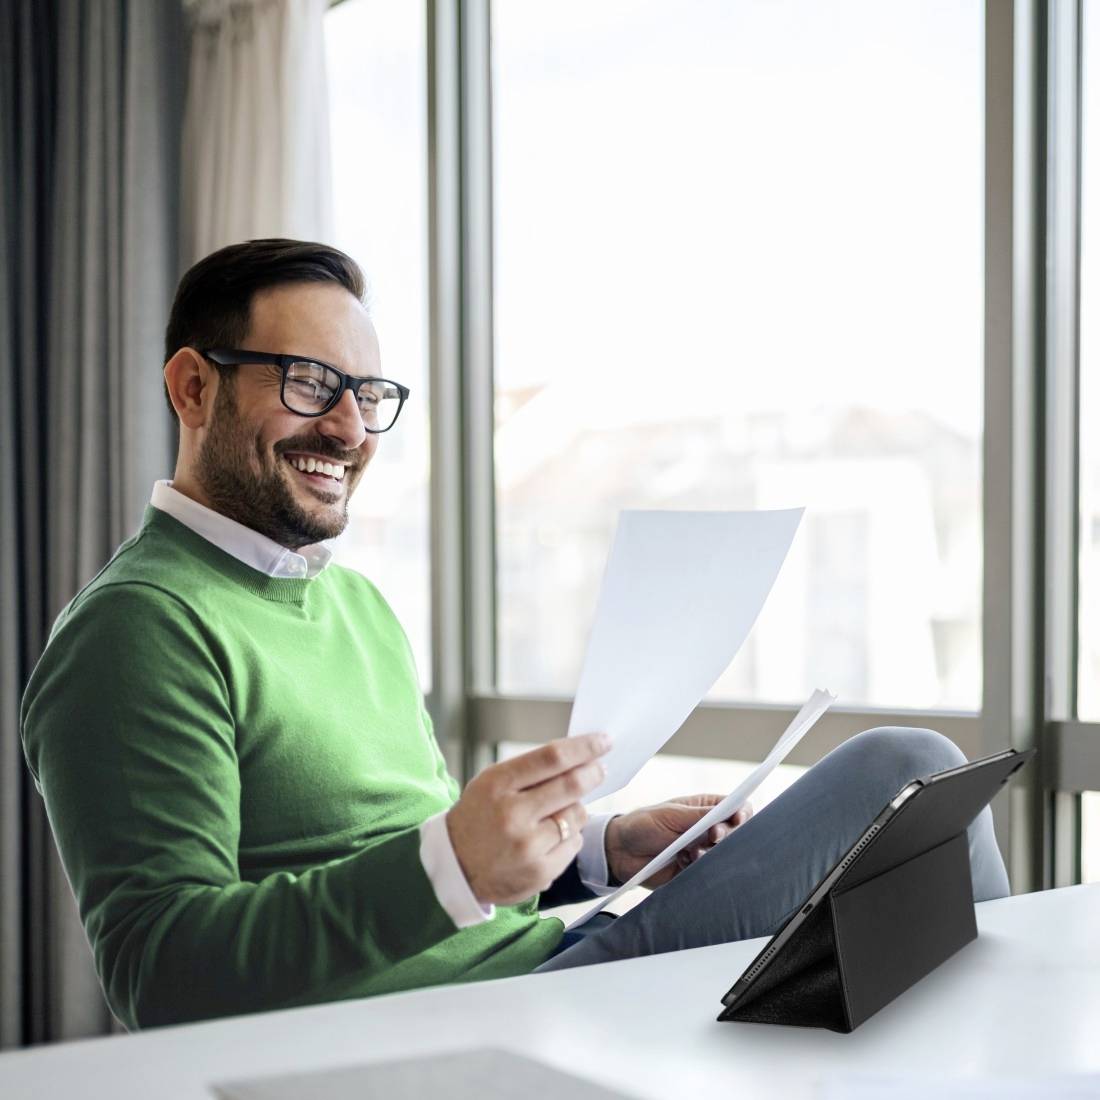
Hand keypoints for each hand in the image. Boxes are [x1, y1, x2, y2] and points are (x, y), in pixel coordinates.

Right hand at [446, 734, 610, 905]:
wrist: (456, 867)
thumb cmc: (479, 817)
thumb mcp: (492, 782)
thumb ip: (530, 769)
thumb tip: (578, 756)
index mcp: (498, 784)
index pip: (552, 758)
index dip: (584, 747)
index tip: (603, 741)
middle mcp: (512, 815)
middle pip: (572, 785)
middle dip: (593, 772)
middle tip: (600, 768)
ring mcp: (528, 846)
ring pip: (577, 815)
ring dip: (576, 807)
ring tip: (558, 810)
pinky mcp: (540, 871)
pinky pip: (574, 843)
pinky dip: (570, 835)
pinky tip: (550, 837)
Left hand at [604, 794, 752, 888]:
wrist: (619, 852)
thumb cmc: (642, 824)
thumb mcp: (670, 815)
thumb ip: (699, 815)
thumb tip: (729, 808)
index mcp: (703, 809)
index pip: (734, 808)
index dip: (742, 813)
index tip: (738, 819)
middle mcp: (705, 830)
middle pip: (735, 833)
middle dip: (727, 835)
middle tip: (713, 837)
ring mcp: (701, 851)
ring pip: (723, 854)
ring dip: (710, 853)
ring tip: (690, 852)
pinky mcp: (693, 871)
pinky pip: (707, 872)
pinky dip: (698, 867)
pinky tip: (682, 862)